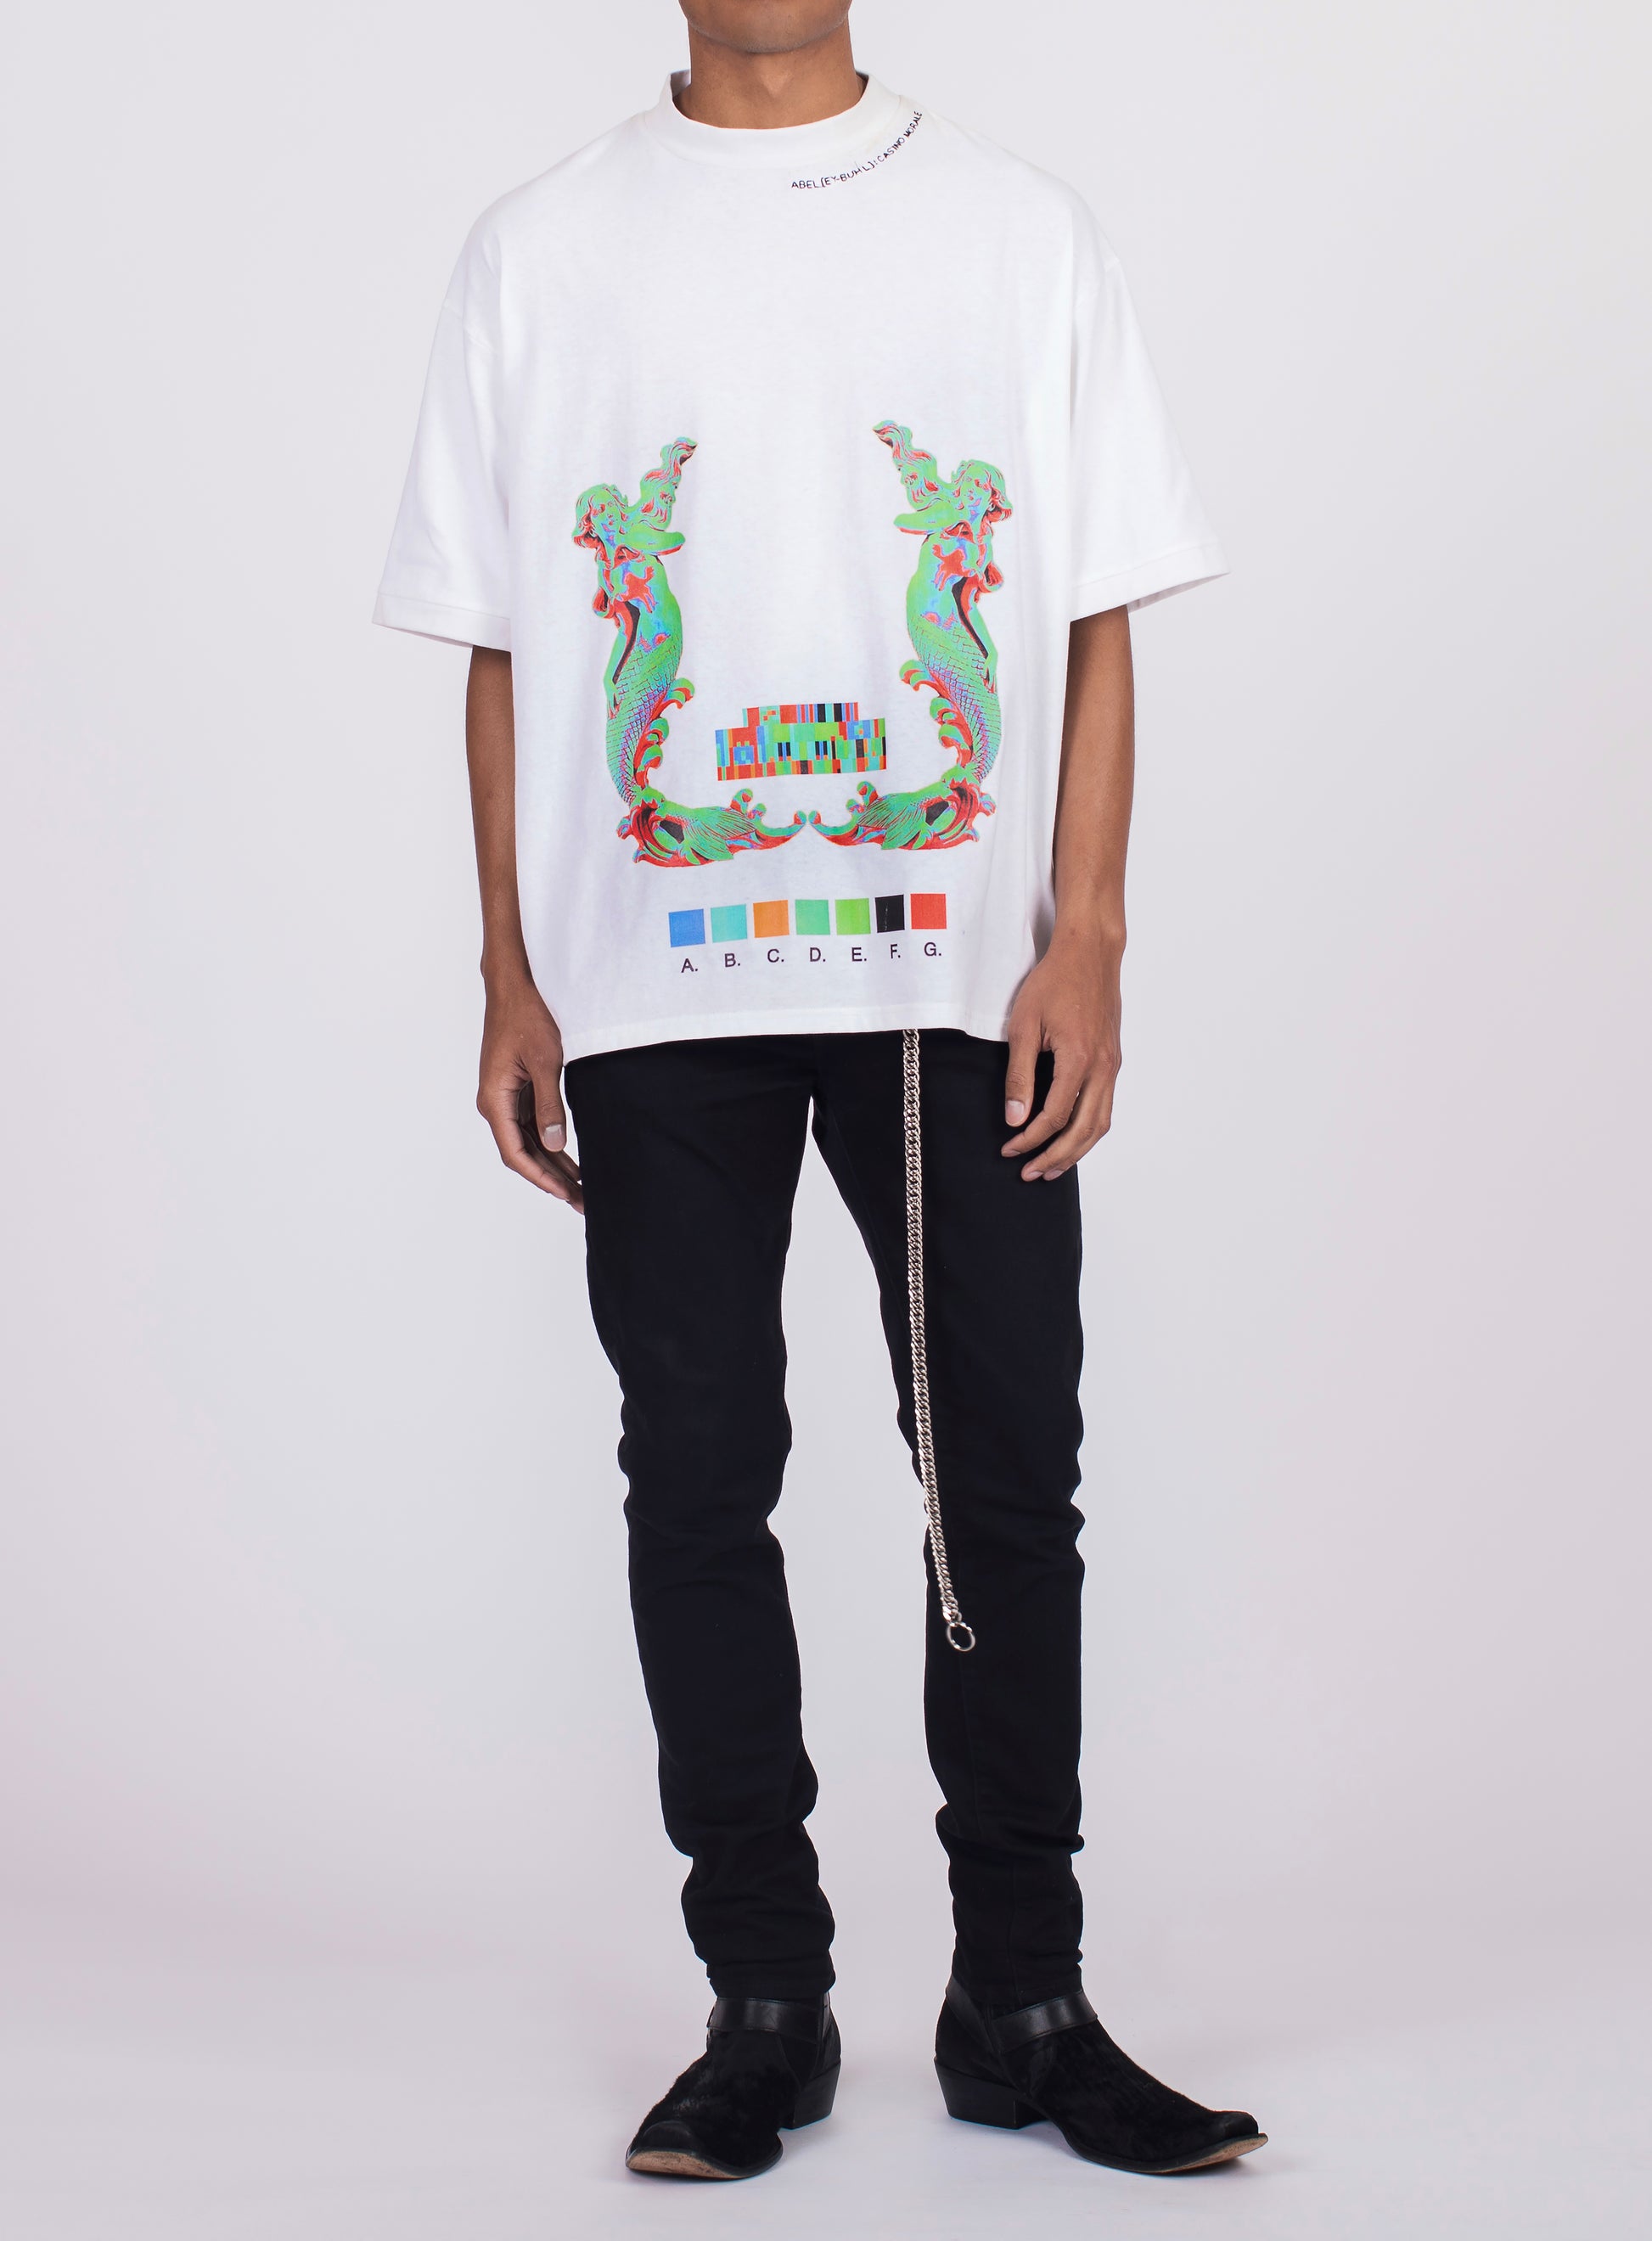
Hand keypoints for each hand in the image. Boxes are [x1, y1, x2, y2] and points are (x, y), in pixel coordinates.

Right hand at [476, 977, 582, 1209]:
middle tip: (582, 1202)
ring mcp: (506, 1098)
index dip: (541, 1178)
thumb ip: (549, 1105)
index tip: (565, 1194)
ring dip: (553, 1166)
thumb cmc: (526, 1016)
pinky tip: (571, 1162)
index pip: (515, 1152)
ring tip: (581, 1189)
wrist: (514, 986)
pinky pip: (533, 1126)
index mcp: (494, 1100)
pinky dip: (552, 1145)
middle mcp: (495, 1103)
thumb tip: (553, 1145)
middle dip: (552, 1180)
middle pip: (523, 1154)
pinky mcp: (517, 1090)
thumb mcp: (546, 1062)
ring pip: (529, 1143)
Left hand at [1001, 929, 1122, 1180]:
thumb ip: (1019, 1075)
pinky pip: (1106, 1106)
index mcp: (1079, 1060)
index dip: (1030, 1140)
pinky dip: (1089, 1129)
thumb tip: (1014, 1117)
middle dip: (1056, 1157)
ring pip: (1101, 1123)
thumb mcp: (1024, 1026)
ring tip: (1052, 1167)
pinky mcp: (1113, 1060)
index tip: (1009, 1150)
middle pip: (1083, 1130)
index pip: (1054, 1117)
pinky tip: (1072, 1136)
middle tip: (1030, 1173)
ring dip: (1077, 1150)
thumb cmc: (1055, 982)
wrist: (1090, 952)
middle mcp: (1102, 1068)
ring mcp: (1112, 1065)